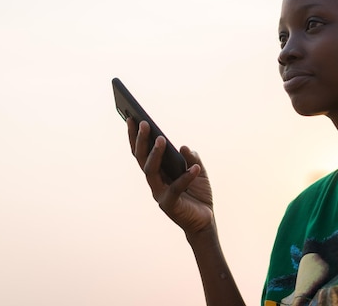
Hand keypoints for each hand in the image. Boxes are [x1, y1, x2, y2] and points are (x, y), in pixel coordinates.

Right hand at [127, 118, 213, 234]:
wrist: (205, 221)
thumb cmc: (198, 195)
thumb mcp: (198, 170)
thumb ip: (191, 158)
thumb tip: (182, 147)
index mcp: (159, 172)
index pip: (143, 152)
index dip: (136, 136)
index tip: (132, 117)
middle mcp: (155, 182)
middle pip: (142, 159)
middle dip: (141, 140)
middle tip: (142, 123)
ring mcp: (160, 194)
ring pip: (151, 171)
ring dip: (155, 154)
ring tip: (161, 139)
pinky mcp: (170, 205)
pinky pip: (176, 188)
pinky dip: (186, 177)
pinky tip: (194, 167)